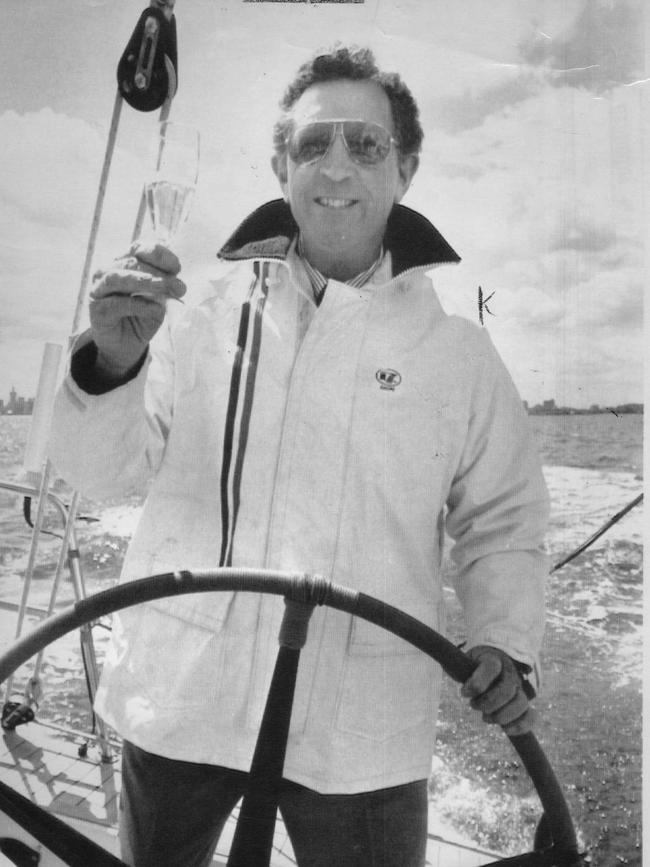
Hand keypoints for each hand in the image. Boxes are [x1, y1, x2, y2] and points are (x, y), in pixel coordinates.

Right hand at [89, 242, 185, 376]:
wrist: (127, 345)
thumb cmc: (143, 316)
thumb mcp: (159, 299)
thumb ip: (165, 289)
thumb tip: (177, 284)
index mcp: (125, 262)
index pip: (139, 248)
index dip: (158, 255)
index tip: (177, 267)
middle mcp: (108, 271)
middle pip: (131, 263)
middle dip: (157, 272)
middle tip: (177, 285)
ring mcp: (99, 289)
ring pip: (118, 278)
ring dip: (143, 281)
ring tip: (163, 288)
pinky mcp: (97, 309)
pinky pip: (116, 303)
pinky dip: (137, 305)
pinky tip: (154, 309)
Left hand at [461, 645, 534, 735]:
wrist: (493, 664)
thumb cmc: (472, 666)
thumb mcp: (461, 661)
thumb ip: (453, 663)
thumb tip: (448, 667)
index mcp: (494, 659)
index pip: (491, 666)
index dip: (477, 682)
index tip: (464, 693)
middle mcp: (509, 674)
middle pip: (507, 689)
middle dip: (488, 703)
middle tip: (473, 706)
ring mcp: (518, 689)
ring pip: (521, 703)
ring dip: (502, 716)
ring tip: (486, 718)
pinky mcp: (522, 705)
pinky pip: (531, 717)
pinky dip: (521, 726)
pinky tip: (506, 730)